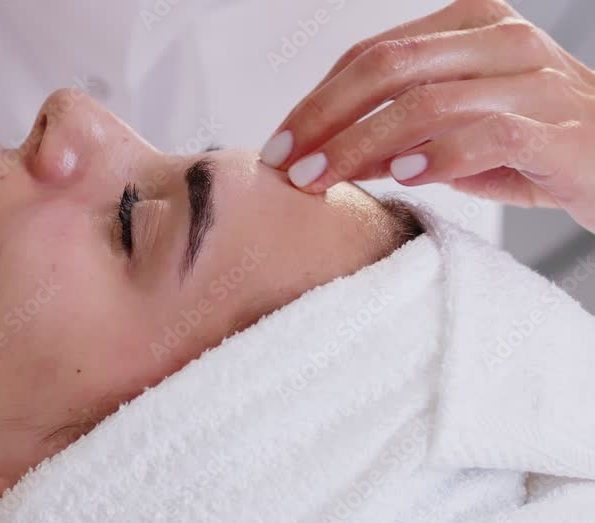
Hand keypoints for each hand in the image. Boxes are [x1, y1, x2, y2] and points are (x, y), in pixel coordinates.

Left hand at [259, 0, 594, 232]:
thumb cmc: (531, 144)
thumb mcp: (455, 127)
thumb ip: (396, 128)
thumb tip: (320, 153)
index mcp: (471, 24)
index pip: (372, 54)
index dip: (317, 100)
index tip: (280, 145)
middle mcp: (503, 40)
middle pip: (388, 68)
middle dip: (324, 119)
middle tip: (288, 165)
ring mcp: (535, 79)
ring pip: (427, 102)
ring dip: (362, 145)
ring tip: (324, 180)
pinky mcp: (560, 128)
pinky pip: (488, 135)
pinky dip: (438, 158)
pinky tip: (401, 178)